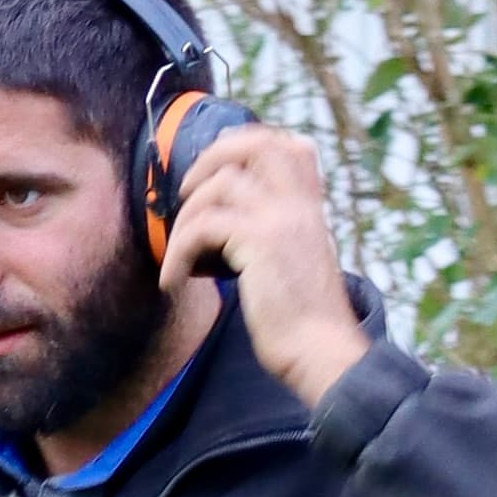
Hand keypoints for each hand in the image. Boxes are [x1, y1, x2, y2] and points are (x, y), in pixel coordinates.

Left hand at [162, 117, 367, 413]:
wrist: (322, 353)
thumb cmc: (304, 323)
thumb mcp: (299, 264)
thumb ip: (278, 236)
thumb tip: (228, 229)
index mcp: (311, 209)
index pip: (289, 146)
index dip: (246, 145)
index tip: (218, 169)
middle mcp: (300, 205)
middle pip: (255, 143)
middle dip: (210, 158)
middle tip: (187, 193)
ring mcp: (282, 218)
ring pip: (220, 183)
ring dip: (185, 218)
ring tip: (177, 255)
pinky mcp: (261, 242)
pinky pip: (203, 227)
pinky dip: (178, 253)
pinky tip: (174, 281)